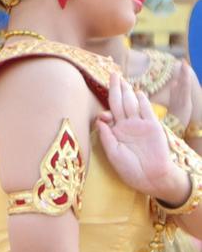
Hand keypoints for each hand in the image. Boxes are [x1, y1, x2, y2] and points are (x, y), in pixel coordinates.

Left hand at [95, 72, 186, 204]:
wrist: (151, 177)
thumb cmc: (130, 169)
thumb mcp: (113, 153)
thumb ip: (106, 137)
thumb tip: (99, 120)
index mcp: (115, 132)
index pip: (108, 114)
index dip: (104, 111)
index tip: (103, 116)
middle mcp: (127, 125)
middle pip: (120, 103)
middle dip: (116, 89)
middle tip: (113, 74)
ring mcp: (140, 124)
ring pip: (132, 104)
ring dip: (128, 92)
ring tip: (123, 79)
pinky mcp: (153, 127)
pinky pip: (147, 111)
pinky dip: (143, 102)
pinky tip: (138, 93)